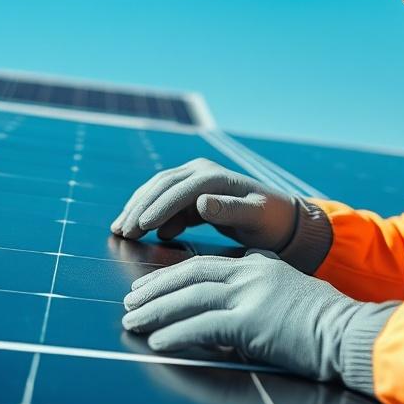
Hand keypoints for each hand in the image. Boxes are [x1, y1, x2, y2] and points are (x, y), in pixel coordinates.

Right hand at [111, 158, 296, 251]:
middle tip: (122, 231)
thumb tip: (202, 203)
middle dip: (140, 208)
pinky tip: (141, 231)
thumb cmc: (272, 220)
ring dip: (139, 209)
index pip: (180, 189)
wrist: (282, 220)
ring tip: (121, 230)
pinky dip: (150, 214)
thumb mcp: (257, 217)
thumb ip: (232, 210)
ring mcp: (196, 181)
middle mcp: (202, 172)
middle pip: (163, 187)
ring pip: (159, 192)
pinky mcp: (193, 194)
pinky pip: (165, 201)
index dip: (159, 207)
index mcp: (216, 177)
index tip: (141, 226)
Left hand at [121, 252, 396, 389]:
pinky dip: (175, 333)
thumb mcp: (288, 297)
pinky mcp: (249, 322)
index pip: (205, 264)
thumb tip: (226, 318)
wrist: (349, 333)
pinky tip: (157, 342)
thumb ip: (257, 297)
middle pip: (190, 275)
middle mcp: (251, 273)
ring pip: (189, 298)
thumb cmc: (326, 323)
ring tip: (132, 322)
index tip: (151, 287)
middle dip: (155, 289)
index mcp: (260, 264)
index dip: (172, 276)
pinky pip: (201, 326)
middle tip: (130, 302)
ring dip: (155, 311)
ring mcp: (250, 295)